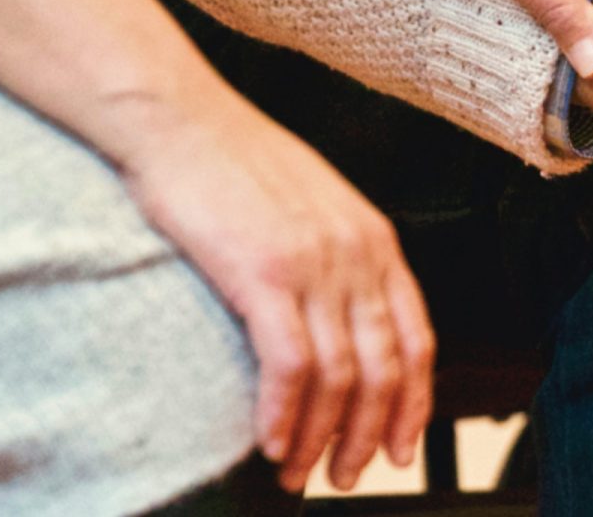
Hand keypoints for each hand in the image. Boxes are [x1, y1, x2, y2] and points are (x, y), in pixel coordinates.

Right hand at [114, 92, 435, 492]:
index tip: (398, 448)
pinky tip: (269, 443)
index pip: (417, 340)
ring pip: (340, 378)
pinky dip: (284, 415)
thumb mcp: (311, 205)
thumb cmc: (229, 161)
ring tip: (296, 473)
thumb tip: (338, 319)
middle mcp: (358, 255)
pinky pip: (291, 365)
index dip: (413, 404)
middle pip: (385, 370)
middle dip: (366, 436)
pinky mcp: (264, 272)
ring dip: (319, 438)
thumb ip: (337, 258)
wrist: (175, 116)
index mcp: (376, 241)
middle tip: (343, 476)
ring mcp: (315, 264)